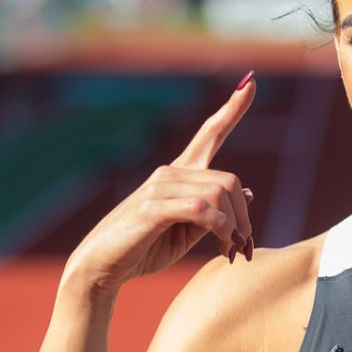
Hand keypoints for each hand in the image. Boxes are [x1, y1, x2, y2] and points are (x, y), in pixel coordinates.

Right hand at [63, 72, 256, 294]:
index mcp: (179, 174)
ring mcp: (159, 187)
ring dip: (234, 227)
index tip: (250, 83)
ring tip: (231, 252)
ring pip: (219, 194)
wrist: (102, 267)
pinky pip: (202, 209)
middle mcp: (170, 173)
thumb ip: (213, 213)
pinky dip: (220, 229)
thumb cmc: (143, 249)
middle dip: (244, 217)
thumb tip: (248, 193)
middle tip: (243, 248)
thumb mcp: (187, 232)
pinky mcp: (153, 206)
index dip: (232, 109)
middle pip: (229, 181)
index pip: (209, 133)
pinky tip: (222, 248)